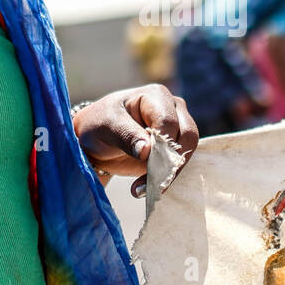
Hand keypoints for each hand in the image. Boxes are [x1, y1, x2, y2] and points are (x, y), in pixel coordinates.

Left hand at [71, 84, 198, 196]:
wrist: (97, 140)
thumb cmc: (100, 124)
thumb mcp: (107, 126)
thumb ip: (127, 136)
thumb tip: (147, 151)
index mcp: (157, 96)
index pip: (168, 122)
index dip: (161, 144)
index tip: (145, 162)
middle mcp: (173, 109)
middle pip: (187, 136)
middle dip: (168, 162)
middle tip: (147, 182)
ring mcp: (178, 128)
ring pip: (186, 153)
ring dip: (166, 175)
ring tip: (139, 189)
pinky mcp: (175, 149)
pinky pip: (179, 165)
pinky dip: (164, 179)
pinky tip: (144, 188)